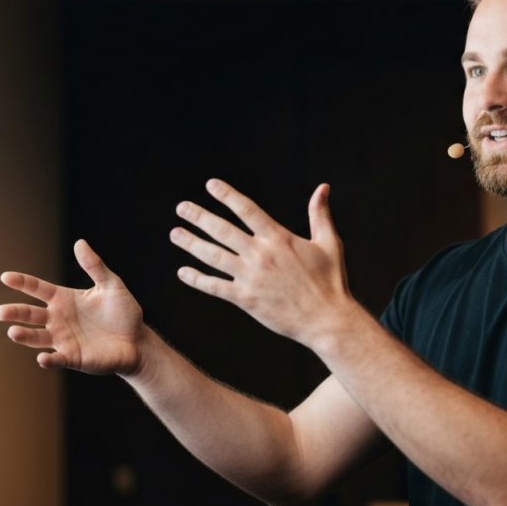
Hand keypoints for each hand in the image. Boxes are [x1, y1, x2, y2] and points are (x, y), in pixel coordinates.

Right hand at [0, 240, 147, 375]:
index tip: (6, 277)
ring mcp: (63, 339)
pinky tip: (43, 358)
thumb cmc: (123, 312)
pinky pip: (57, 359)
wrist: (138, 341)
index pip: (38, 289)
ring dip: (24, 336)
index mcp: (64, 299)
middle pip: (30, 314)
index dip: (22, 283)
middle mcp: (58, 319)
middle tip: (0, 312)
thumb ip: (95, 266)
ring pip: (36, 338)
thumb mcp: (112, 285)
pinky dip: (48, 360)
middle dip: (15, 312)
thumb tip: (80, 243)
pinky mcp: (73, 358)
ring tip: (13, 332)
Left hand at [170, 179, 360, 348]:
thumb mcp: (329, 243)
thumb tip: (323, 187)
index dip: (227, 195)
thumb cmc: (331, 281)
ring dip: (192, 244)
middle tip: (182, 208)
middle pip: (223, 230)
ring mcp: (251, 277)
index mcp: (279, 238)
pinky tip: (183, 272)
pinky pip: (215, 287)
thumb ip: (320, 214)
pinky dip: (197, 279)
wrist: (327, 319)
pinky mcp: (246, 299)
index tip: (210, 185)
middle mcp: (261, 255)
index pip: (247, 210)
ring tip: (175, 233)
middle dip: (199, 217)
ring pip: (214, 256)